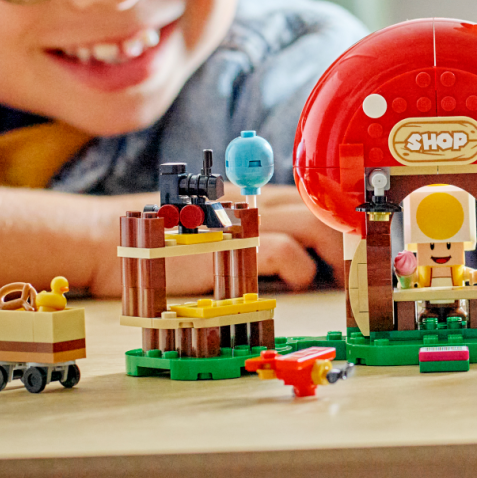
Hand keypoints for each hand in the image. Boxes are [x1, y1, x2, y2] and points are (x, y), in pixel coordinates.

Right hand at [84, 188, 348, 299]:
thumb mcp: (217, 225)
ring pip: (315, 225)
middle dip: (351, 237)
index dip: (345, 216)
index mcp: (254, 194)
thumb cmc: (165, 239)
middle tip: (360, 267)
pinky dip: (300, 270)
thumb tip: (300, 252)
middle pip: (325, 207)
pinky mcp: (231, 247)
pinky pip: (286, 254)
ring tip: (340, 281)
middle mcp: (255, 200)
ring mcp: (244, 221)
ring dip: (336, 256)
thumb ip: (255, 227)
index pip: (315, 196)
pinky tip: (295, 283)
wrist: (111, 237)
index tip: (364, 241)